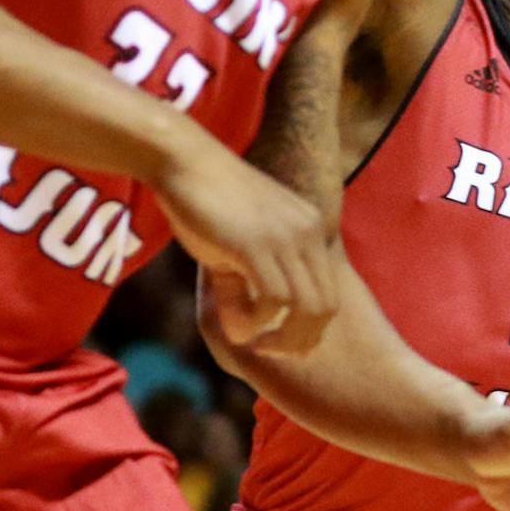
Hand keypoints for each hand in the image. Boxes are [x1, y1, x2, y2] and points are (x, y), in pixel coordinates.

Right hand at [154, 125, 337, 353]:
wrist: (180, 158)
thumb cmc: (203, 201)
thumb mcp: (237, 245)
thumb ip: (247, 287)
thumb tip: (245, 335)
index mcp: (311, 229)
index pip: (329, 293)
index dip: (310, 329)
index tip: (281, 342)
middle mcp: (308, 233)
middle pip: (327, 307)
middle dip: (301, 340)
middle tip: (270, 351)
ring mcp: (286, 237)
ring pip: (306, 308)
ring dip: (282, 338)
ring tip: (255, 344)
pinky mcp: (257, 244)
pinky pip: (274, 300)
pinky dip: (257, 323)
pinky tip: (237, 327)